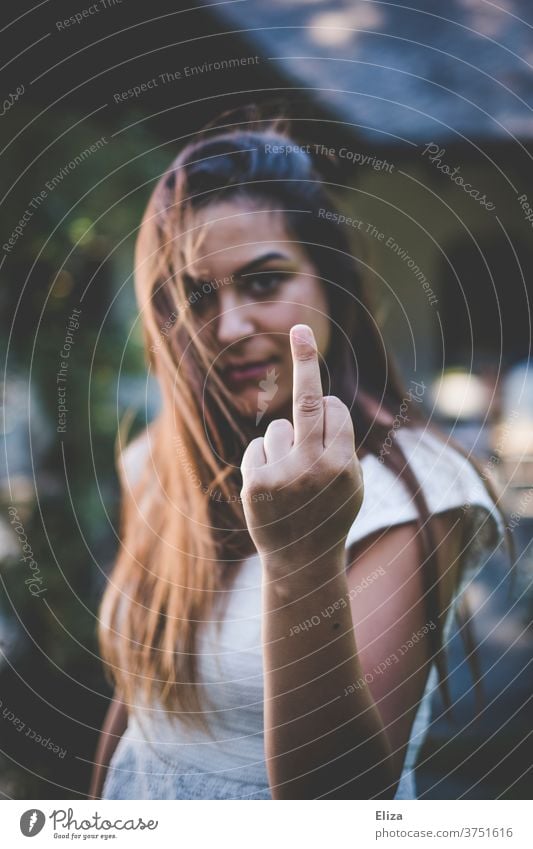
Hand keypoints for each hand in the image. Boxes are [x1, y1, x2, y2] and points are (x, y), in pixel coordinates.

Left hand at [239, 324, 363, 569]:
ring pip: (279, 428)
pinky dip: (264, 460)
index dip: (329, 409)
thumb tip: (327, 401)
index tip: (320, 381)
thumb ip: (343, 446)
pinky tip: (272, 487)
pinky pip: (259, 447)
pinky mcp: (256, 483)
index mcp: (345, 467)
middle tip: (298, 328)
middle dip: (306, 361)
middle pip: (311, 402)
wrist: (301, 563)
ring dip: (284, 444)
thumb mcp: (352, 484)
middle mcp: (315, 470)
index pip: (334, 410)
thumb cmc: (330, 515)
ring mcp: (283, 476)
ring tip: (290, 480)